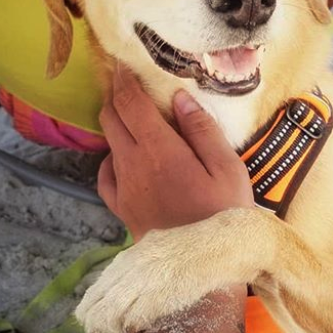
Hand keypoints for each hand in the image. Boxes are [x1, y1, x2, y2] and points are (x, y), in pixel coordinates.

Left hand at [97, 68, 253, 240]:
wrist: (203, 269)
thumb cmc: (224, 215)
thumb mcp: (227, 169)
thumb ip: (202, 130)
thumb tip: (180, 98)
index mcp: (160, 150)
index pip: (130, 103)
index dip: (123, 79)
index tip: (123, 63)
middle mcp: (133, 165)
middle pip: (111, 118)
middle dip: (117, 96)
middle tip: (129, 84)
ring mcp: (124, 189)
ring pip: (108, 144)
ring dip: (115, 125)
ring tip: (133, 119)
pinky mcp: (122, 210)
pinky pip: (106, 176)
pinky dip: (112, 159)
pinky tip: (127, 160)